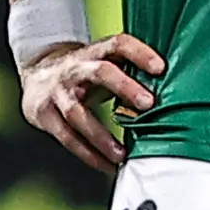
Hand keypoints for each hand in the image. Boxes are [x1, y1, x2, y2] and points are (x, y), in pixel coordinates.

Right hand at [21, 31, 163, 175]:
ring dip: (102, 136)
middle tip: (149, 104)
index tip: (160, 68)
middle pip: (100, 72)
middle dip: (125, 87)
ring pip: (78, 114)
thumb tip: (173, 92)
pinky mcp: (45, 115)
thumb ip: (129, 74)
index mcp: (94, 53)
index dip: (139, 53)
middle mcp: (74, 69)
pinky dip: (89, 154)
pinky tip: (108, 165)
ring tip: (123, 154)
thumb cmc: (84, 75)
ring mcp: (58, 93)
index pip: (118, 44)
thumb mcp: (103, 65)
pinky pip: (68, 138)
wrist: (36, 76)